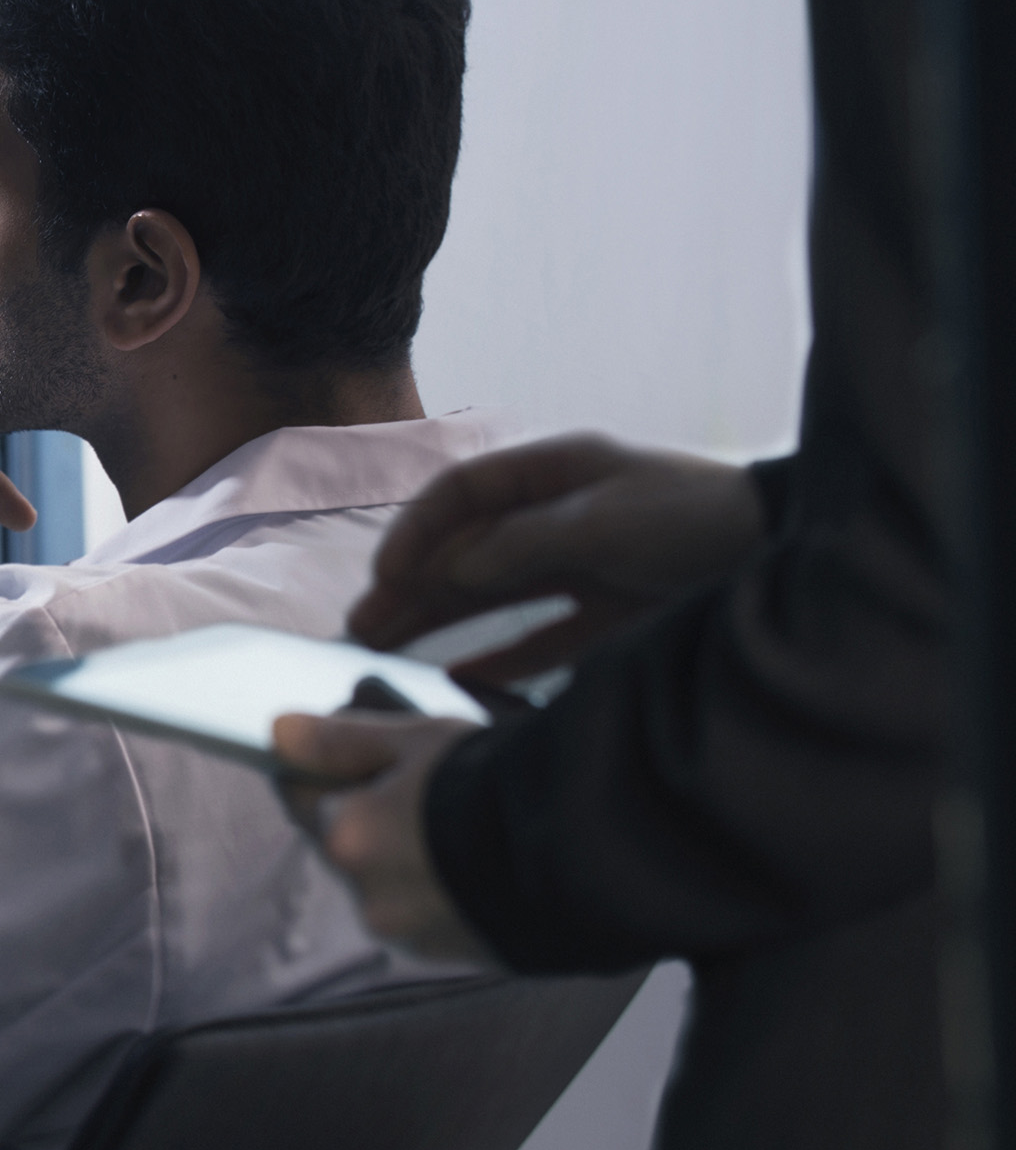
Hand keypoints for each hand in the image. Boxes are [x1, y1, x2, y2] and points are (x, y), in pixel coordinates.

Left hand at [272, 702, 498, 966]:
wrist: (597, 853)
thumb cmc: (505, 786)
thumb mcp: (419, 739)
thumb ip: (341, 739)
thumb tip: (277, 732)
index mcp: (348, 839)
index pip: (299, 795)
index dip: (320, 768)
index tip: (341, 753)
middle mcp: (370, 897)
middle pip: (346, 843)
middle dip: (372, 815)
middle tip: (421, 783)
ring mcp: (416, 934)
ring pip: (391, 882)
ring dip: (411, 858)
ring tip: (466, 824)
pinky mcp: (461, 956)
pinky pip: (435, 915)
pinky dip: (447, 891)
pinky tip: (486, 862)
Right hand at [345, 433, 762, 682]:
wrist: (790, 554)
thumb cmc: (698, 518)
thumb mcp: (605, 521)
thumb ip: (522, 543)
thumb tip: (450, 567)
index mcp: (554, 473)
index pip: (461, 494)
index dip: (416, 531)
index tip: (385, 575)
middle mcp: (558, 516)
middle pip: (465, 550)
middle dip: (408, 588)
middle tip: (359, 632)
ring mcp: (582, 565)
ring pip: (489, 595)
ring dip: (436, 622)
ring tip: (383, 655)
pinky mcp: (609, 613)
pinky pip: (538, 638)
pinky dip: (497, 657)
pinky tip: (457, 677)